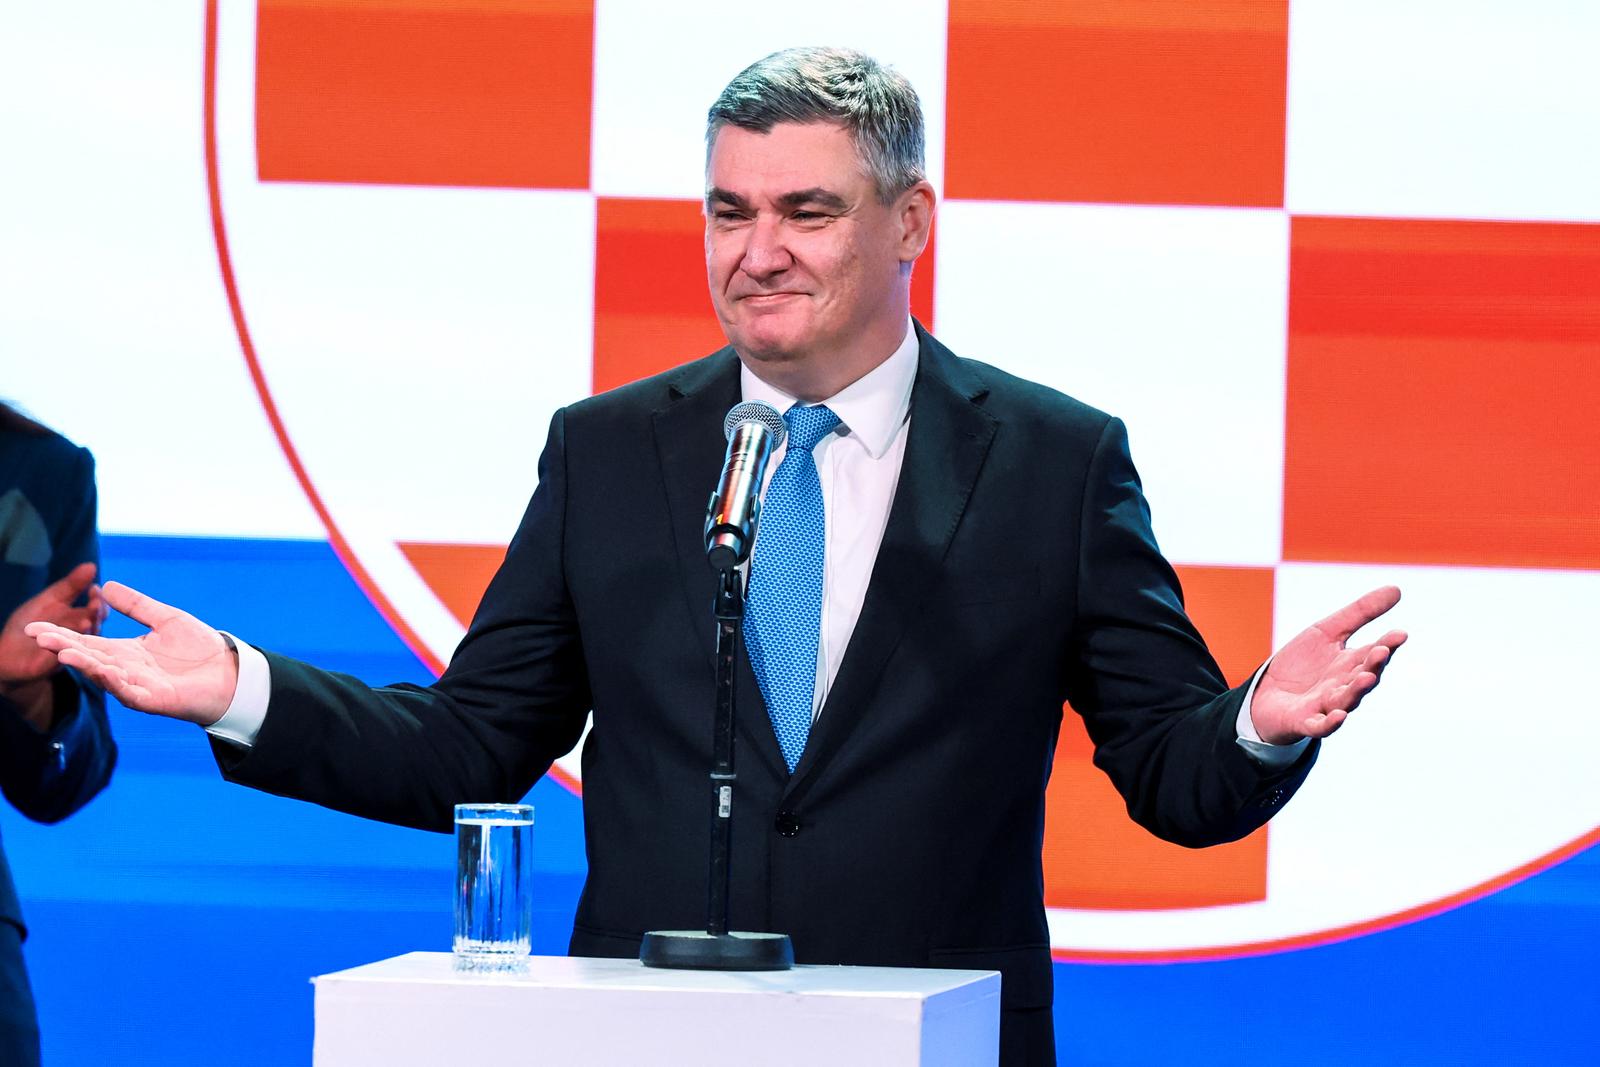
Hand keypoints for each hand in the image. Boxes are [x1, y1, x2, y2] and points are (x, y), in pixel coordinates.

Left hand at [0, 562, 104, 695]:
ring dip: (86, 632)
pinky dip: (68, 650)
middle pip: (95, 624)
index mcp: (81, 619)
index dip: (98, 599)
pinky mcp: (56, 665)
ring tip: (86, 621)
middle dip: (96, 614)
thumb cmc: (27, 626)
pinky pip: (64, 657)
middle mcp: (81, 636)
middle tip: (97, 605)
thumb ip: (70, 586)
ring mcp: (71, 651)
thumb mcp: (49, 600)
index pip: (96, 608)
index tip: (95, 588)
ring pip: (83, 642)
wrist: (6, 656)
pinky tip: (64, 644)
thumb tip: (91, 565)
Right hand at [24, 581, 238, 725]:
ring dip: (84, 664)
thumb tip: (105, 587)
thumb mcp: (166, 619)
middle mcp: (126, 670)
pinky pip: (130, 692)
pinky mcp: (154, 700)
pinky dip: (116, 682)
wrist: (231, 674)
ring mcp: (138, 686)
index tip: (35, 626)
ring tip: (63, 653)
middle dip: (63, 647)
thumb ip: (137, 606)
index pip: (87, 642)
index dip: (62, 634)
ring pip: (105, 675)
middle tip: (37, 637)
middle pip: (89, 657)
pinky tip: (103, 671)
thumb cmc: (200, 650)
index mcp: (126, 652)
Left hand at [1250, 586, 1406, 744]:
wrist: (1266, 693)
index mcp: (1350, 664)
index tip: (1400, 633)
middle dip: (1373, 665)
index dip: (1387, 645)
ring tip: (1367, 677)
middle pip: (1363, 676)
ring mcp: (1326, 706)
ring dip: (1357, 691)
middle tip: (1382, 651)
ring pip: (1346, 700)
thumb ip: (1360, 613)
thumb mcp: (1327, 631)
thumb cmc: (1302, 663)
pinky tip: (1339, 715)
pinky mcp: (1304, 722)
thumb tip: (1397, 589)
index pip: (1373, 654)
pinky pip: (1320, 726)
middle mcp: (1343, 686)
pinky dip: (1330, 723)